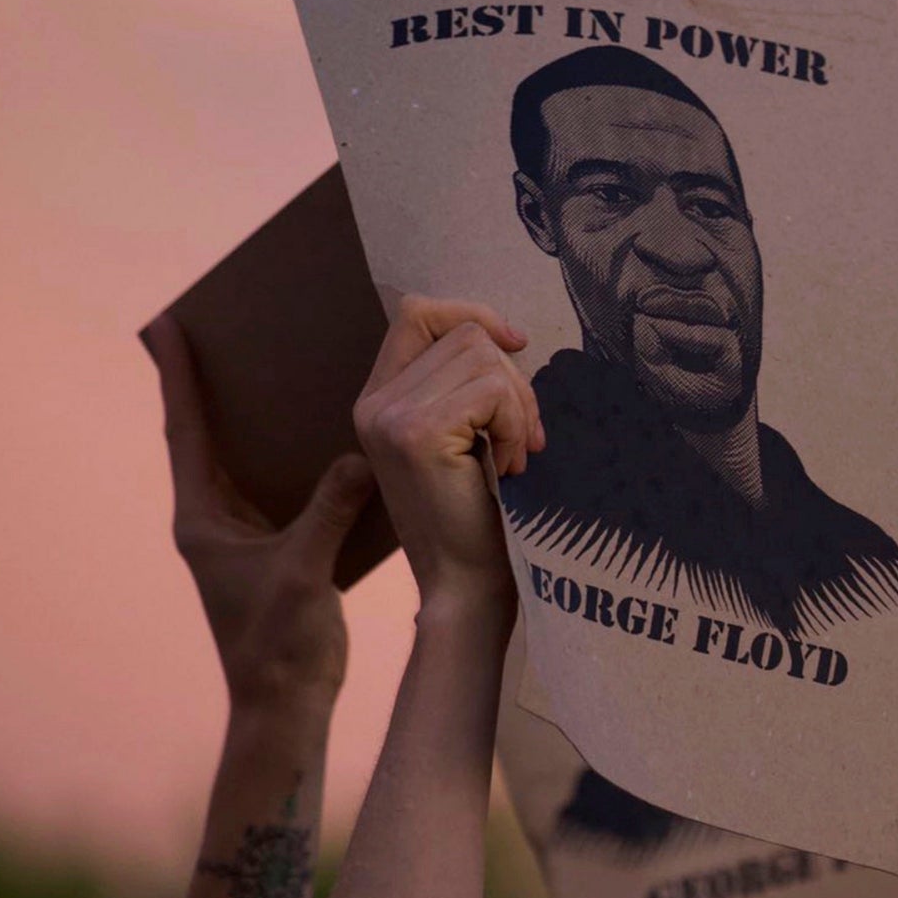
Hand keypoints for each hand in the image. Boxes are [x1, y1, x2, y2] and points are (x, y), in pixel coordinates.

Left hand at [143, 312, 374, 712]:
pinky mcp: (275, 548)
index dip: (177, 376)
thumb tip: (361, 455)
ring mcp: (243, 534)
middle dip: (209, 382)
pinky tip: (323, 435)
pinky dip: (293, 455)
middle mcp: (215, 519)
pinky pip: (281, 485)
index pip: (187, 432)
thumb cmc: (279, 646)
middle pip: (208, 435)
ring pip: (243, 459)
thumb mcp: (303, 572)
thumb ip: (329, 511)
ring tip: (267, 368)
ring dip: (252, 417)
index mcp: (203, 519)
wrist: (283, 707)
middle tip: (213, 327)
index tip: (165, 324)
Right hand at [350, 296, 542, 612]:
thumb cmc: (477, 515)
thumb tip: (506, 335)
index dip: (472, 314)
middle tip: (524, 438)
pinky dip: (517, 426)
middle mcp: (373, 402)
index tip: (516, 344)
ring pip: (482, 357)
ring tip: (513, 456)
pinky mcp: (416, 432)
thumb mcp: (465, 436)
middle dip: (513, 379)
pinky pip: (492, 392)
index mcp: (379, 399)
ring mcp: (389, 415)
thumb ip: (464, 385)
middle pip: (464, 334)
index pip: (417, 312)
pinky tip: (510, 466)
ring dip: (518, 406)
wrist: (466, 586)